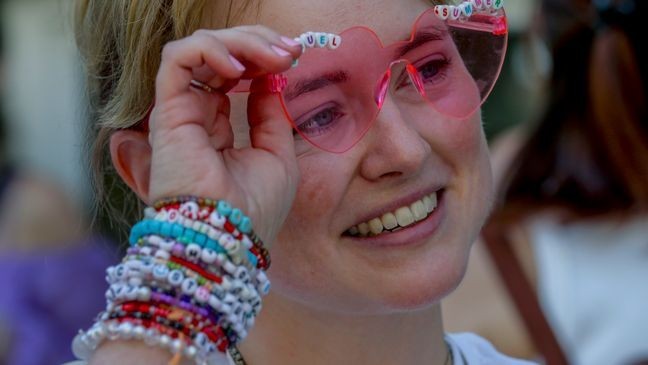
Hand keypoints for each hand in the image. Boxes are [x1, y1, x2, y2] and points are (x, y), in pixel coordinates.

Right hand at [147, 25, 301, 246]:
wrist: (230, 237)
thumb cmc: (254, 208)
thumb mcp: (277, 154)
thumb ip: (269, 115)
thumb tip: (270, 79)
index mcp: (217, 127)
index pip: (232, 73)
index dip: (261, 57)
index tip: (294, 57)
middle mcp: (195, 115)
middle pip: (217, 56)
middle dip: (256, 43)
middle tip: (289, 51)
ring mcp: (180, 112)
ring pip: (198, 49)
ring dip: (239, 42)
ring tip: (272, 56)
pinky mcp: (167, 110)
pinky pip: (177, 58)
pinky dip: (209, 49)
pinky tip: (239, 66)